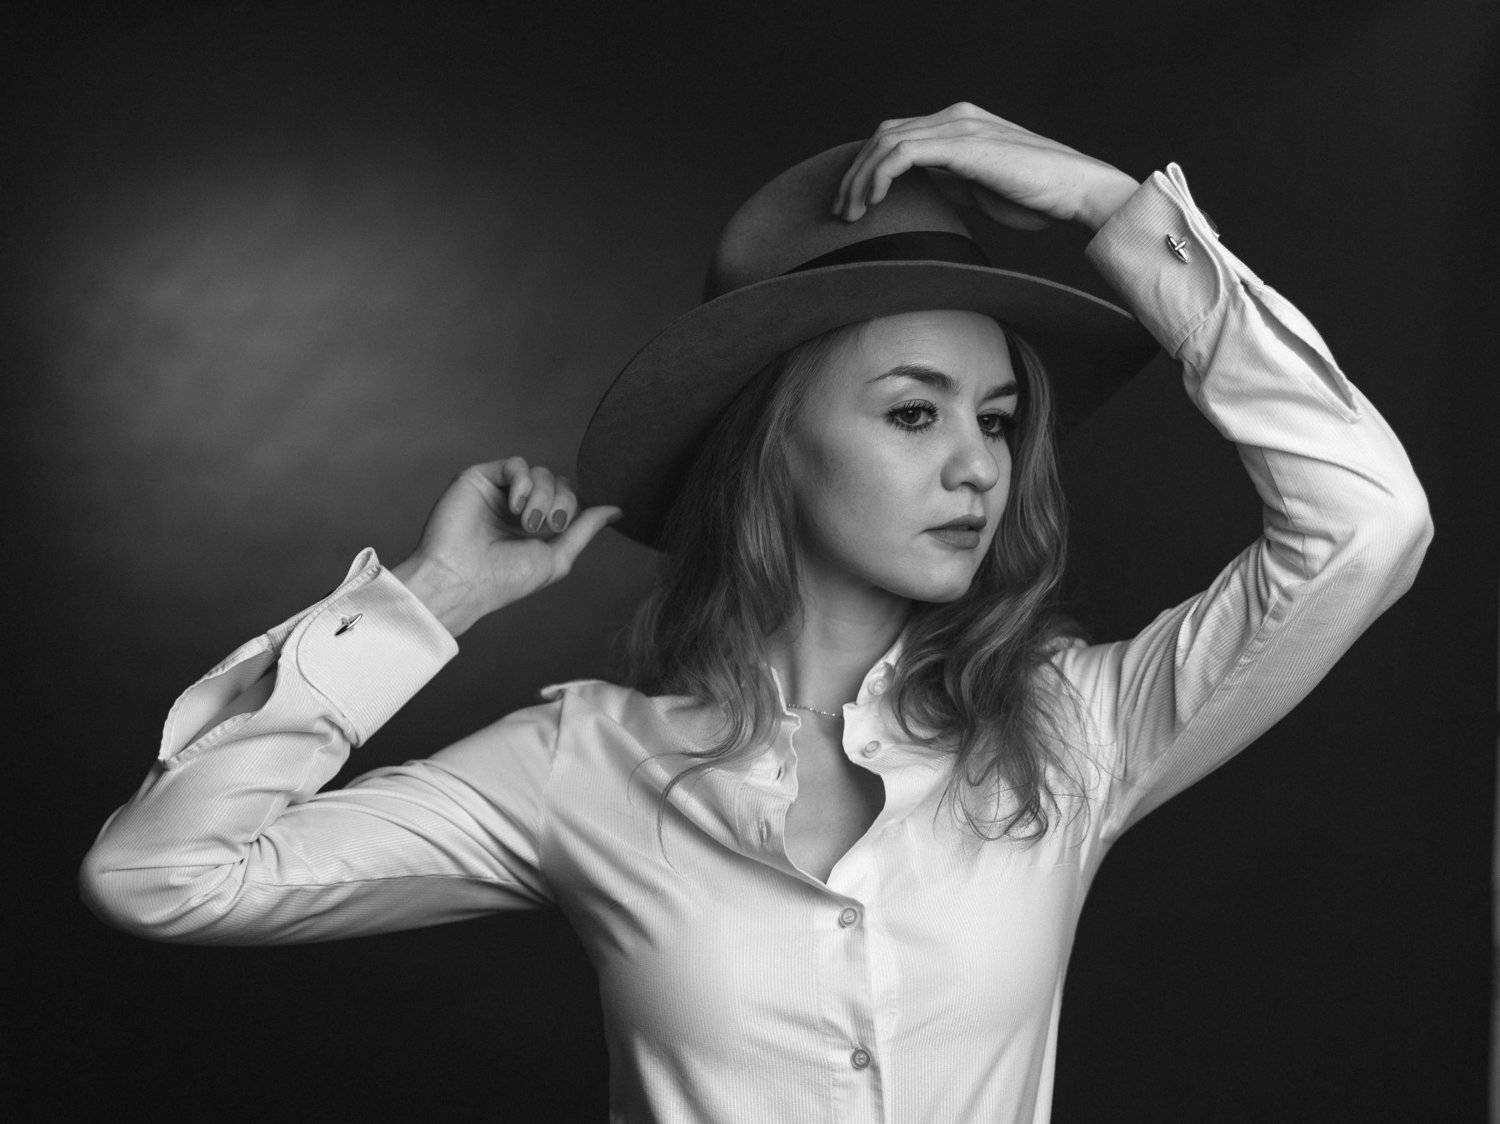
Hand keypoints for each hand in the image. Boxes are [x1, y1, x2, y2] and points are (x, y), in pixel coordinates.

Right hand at [391, 458, 621, 636]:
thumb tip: (618, 510)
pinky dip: (523, 481)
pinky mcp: (479, 478)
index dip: (570, 506)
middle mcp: (517, 506)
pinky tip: (516, 505)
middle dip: (558, 502)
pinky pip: (516, 464)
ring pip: (539, 472)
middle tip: (543, 526)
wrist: (463, 580)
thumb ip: (585, 529)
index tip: (557, 528)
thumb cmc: (505, 579)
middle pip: (557, 482)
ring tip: (526, 521)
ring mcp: (499, 492)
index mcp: (534, 525)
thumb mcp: (557, 556)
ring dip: (542, 495)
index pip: (567, 497)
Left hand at [833, 102, 1139, 231]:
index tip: (854, 205)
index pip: (896, 136)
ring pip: (886, 143)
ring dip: (860, 179)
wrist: (1075, 190)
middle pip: (883, 136)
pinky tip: (873, 202)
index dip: (866, 168)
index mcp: (958, 125)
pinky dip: (879, 176)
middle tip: (841, 212)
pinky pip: (902, 154)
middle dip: (854, 174)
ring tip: (851, 214)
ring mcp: (958, 127)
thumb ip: (948, 180)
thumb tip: (919, 190)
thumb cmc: (1036, 196)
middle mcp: (954, 118)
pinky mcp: (962, 145)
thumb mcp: (979, 187)